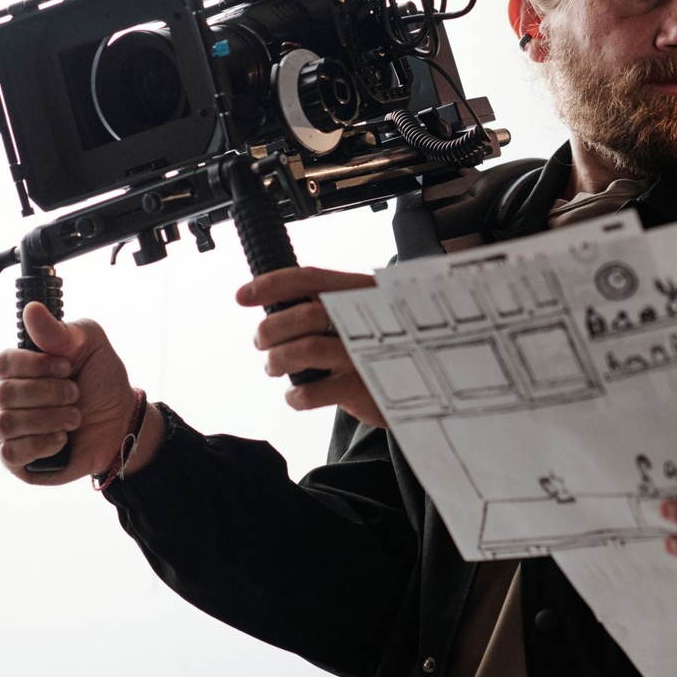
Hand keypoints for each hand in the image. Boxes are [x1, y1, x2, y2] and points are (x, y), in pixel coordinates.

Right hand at [0, 304, 145, 484]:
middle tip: (76, 393)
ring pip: (5, 423)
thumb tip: (31, 309)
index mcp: (20, 368)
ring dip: (49, 419)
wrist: (121, 422)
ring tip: (75, 418)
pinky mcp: (16, 458)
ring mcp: (9, 429)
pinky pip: (9, 452)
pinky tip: (62, 439)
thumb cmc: (101, 380)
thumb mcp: (90, 344)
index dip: (35, 366)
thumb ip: (61, 330)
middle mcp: (7, 398)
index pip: (2, 363)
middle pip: (3, 394)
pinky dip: (42, 444)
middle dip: (50, 394)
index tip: (67, 367)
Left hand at [236, 267, 385, 427]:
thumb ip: (330, 307)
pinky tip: (298, 395)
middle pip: (303, 315)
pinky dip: (294, 396)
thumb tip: (273, 308)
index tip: (242, 295)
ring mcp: (365, 355)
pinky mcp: (363, 389)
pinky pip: (310, 392)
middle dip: (269, 330)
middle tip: (262, 342)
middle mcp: (367, 320)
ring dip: (276, 360)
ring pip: (303, 350)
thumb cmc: (384, 349)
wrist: (434, 388)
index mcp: (363, 294)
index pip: (310, 280)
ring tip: (275, 367)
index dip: (272, 285)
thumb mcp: (368, 316)